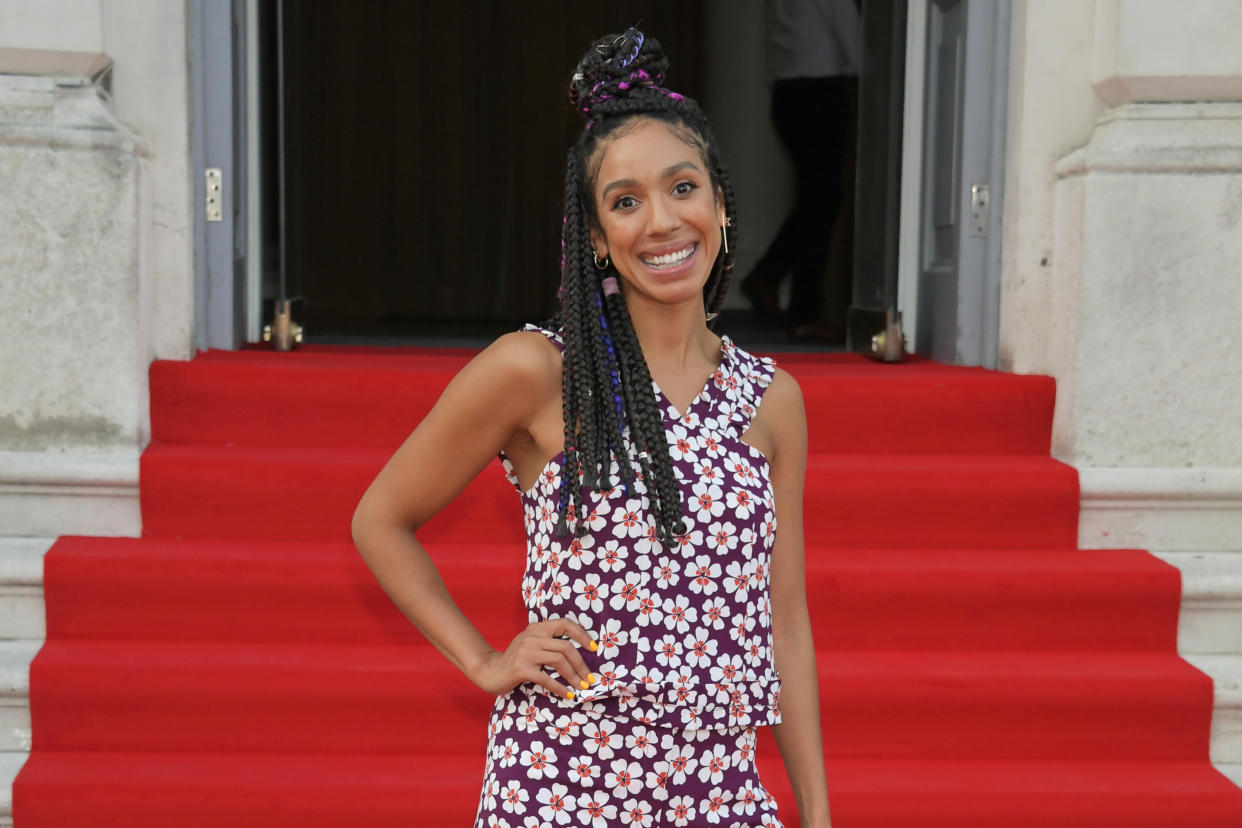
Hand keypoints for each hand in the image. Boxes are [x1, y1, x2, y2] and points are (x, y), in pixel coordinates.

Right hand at [472, 617, 597, 698]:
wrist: (490, 670)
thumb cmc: (516, 659)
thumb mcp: (531, 644)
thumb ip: (549, 642)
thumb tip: (579, 652)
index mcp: (537, 628)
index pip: (565, 624)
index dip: (582, 635)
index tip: (594, 648)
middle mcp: (532, 637)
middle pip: (566, 647)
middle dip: (581, 664)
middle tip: (590, 678)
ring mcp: (526, 652)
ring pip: (559, 661)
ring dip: (574, 676)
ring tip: (582, 687)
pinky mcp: (521, 668)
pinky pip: (546, 678)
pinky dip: (560, 688)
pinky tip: (567, 694)